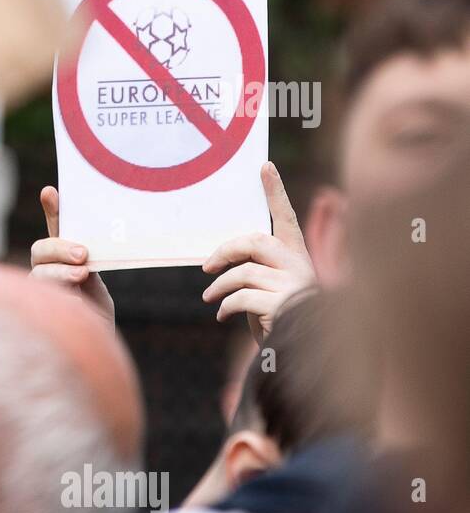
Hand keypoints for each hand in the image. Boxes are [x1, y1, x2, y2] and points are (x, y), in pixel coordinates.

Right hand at [29, 186, 114, 323]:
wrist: (93, 340)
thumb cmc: (95, 309)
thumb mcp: (97, 281)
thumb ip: (91, 261)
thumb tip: (92, 246)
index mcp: (61, 257)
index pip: (55, 228)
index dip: (51, 210)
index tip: (50, 192)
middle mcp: (45, 270)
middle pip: (40, 250)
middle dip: (59, 248)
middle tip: (83, 255)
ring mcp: (38, 291)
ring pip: (38, 273)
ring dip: (59, 272)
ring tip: (81, 275)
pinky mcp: (38, 312)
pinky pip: (43, 301)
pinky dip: (63, 299)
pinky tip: (77, 304)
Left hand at [202, 161, 316, 342]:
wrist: (305, 347)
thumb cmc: (283, 316)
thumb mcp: (271, 289)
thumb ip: (257, 271)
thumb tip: (218, 261)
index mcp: (298, 256)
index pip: (286, 218)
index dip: (275, 192)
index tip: (264, 166)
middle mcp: (299, 265)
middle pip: (255, 241)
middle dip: (226, 251)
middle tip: (207, 266)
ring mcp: (293, 284)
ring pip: (244, 272)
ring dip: (220, 286)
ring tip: (210, 298)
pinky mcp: (282, 304)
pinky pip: (241, 297)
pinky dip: (226, 305)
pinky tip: (222, 315)